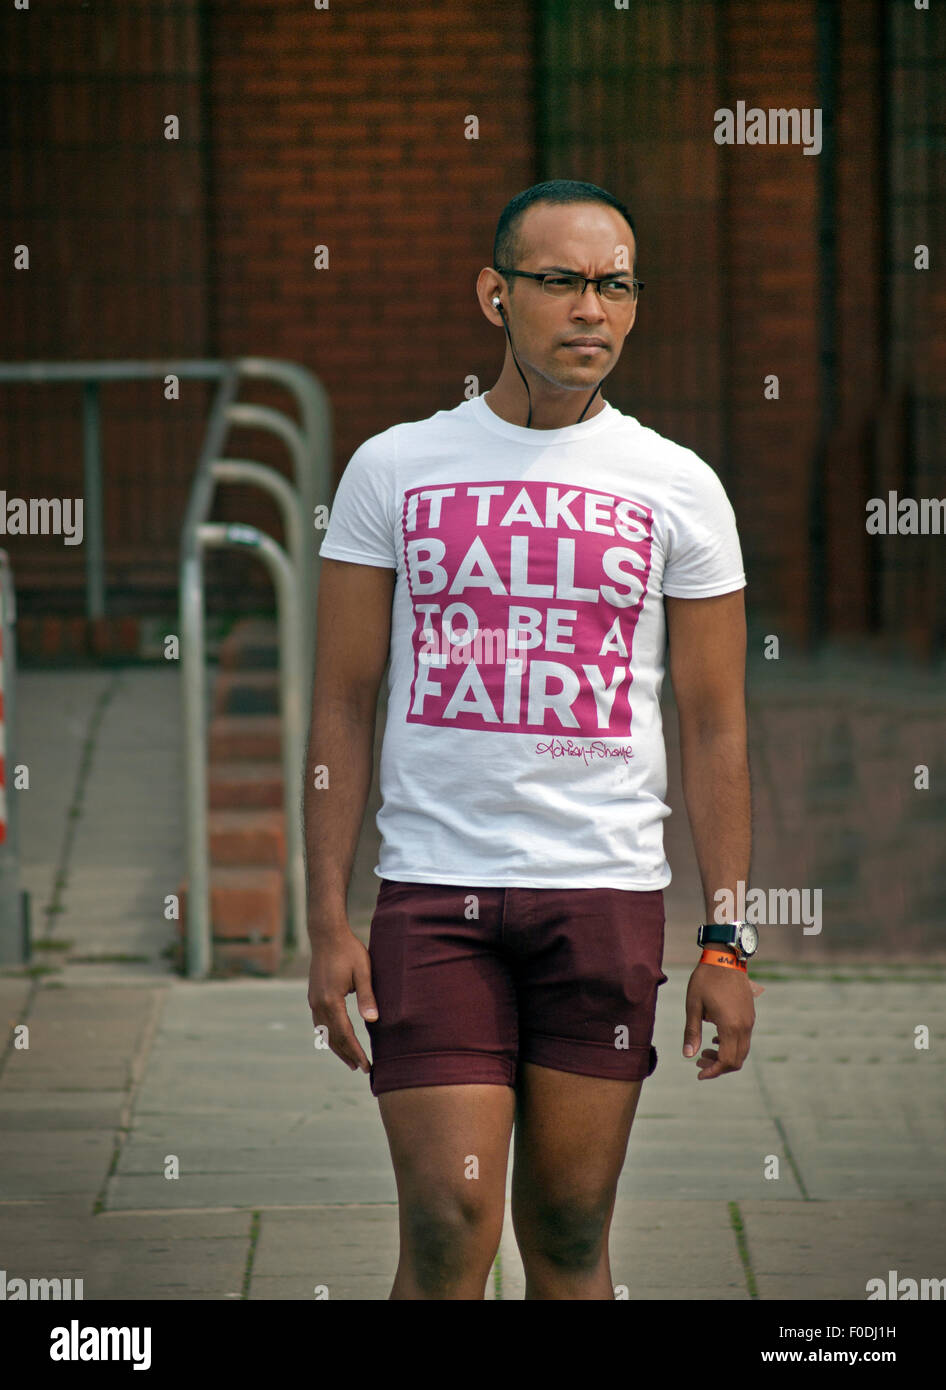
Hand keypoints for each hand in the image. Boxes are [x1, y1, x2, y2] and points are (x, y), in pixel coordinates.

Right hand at [307, 927, 378, 1073]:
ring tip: (349, 1060)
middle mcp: (319, 1003)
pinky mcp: (313, 996)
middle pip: (333, 1037)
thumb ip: (367, 996)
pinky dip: (329, 1035)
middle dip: (347, 1054)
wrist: (327, 934)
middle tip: (361, 1069)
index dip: (356, 1052)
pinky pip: (320, 1022)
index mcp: (331, 1000)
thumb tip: (373, 1020)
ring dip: (337, 1047)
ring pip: (324, 1032)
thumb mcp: (363, 972)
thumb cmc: (349, 951)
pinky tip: (336, 1039)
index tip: (366, 1066)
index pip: (345, 1034)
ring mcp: (313, 1000)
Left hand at [682, 961, 756, 1078]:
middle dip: (718, 1067)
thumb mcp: (693, 1005)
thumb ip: (692, 1032)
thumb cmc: (705, 980)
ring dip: (725, 1056)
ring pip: (742, 1051)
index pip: (726, 1060)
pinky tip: (715, 1039)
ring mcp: (749, 1021)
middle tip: (698, 1063)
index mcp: (730, 1026)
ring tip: (704, 1052)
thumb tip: (688, 1056)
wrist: (725, 957)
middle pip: (737, 1060)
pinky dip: (731, 1046)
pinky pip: (744, 1039)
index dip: (713, 1071)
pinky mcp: (750, 1015)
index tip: (699, 1073)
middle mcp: (744, 1026)